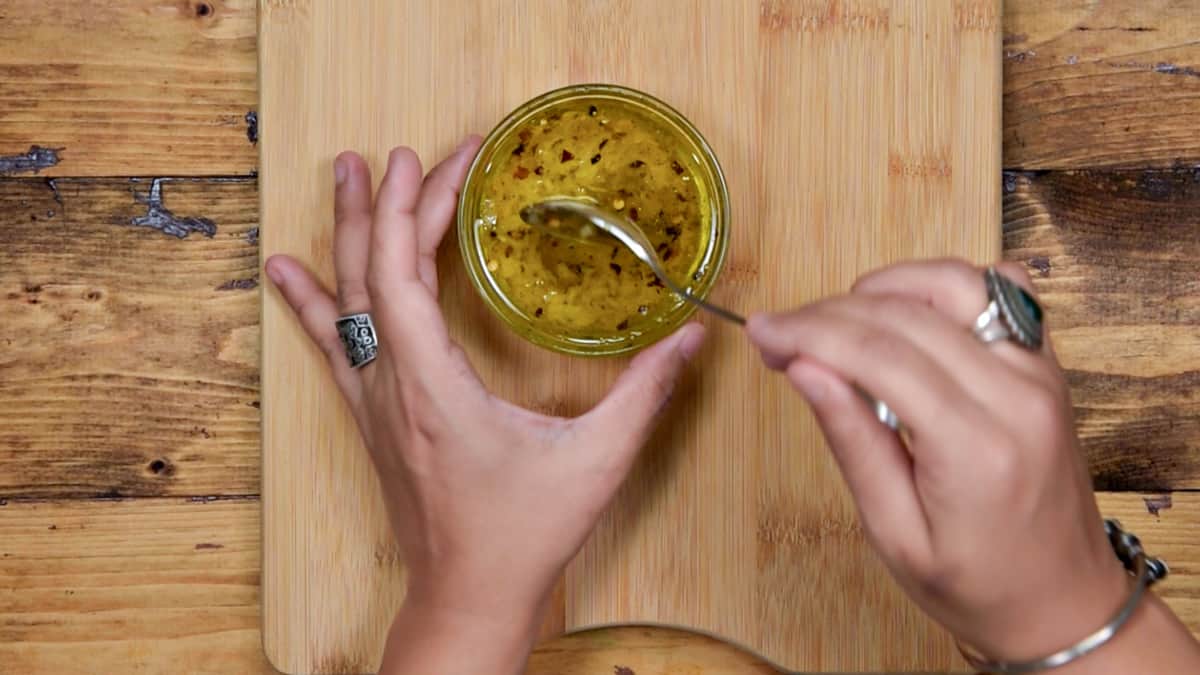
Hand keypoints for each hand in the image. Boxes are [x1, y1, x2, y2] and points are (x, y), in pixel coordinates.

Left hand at [265, 139, 703, 673]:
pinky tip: (287, 272)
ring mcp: (374, 404)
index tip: (431, 160)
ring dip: (343, 234)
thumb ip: (645, 392)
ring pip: (343, 303)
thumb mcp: (596, 461)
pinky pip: (333, 344)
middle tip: (398, 152)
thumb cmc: (523, 535)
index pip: (401, 276)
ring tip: (338, 175)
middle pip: (368, 275)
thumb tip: (688, 335)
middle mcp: (389, 388)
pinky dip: (312, 299)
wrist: (467, 598)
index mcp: (432, 387)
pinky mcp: (375, 418)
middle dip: (383, 204)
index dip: (409, 209)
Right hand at [747, 260, 1129, 662]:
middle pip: (907, 313)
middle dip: (827, 313)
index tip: (762, 333)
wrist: (1062, 601)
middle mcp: (1019, 395)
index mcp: (977, 447)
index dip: (808, 333)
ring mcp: (1042, 372)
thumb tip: (804, 368)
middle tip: (779, 333)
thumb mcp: (894, 533)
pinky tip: (906, 315)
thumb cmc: (976, 584)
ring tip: (836, 323)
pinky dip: (942, 287)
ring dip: (882, 288)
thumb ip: (853, 442)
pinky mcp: (1047, 364)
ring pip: (954, 282)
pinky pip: (998, 289)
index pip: (879, 354)